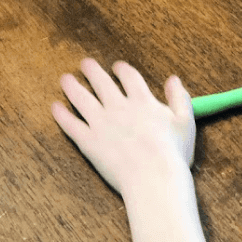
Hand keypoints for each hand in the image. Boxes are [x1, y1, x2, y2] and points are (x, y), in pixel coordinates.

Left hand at [51, 59, 194, 195]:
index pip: (129, 77)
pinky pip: (70, 124)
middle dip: (92, 71)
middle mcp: (119, 107)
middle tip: (85, 64)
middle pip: (101, 82)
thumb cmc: (173, 154)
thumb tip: (174, 79)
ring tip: (65, 79)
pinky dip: (61, 115)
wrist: (154, 178)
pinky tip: (55, 107)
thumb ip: (179, 98)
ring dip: (72, 87)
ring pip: (81, 98)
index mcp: (142, 101)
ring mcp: (101, 123)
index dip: (122, 69)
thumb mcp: (185, 122)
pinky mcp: (88, 141)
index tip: (116, 67)